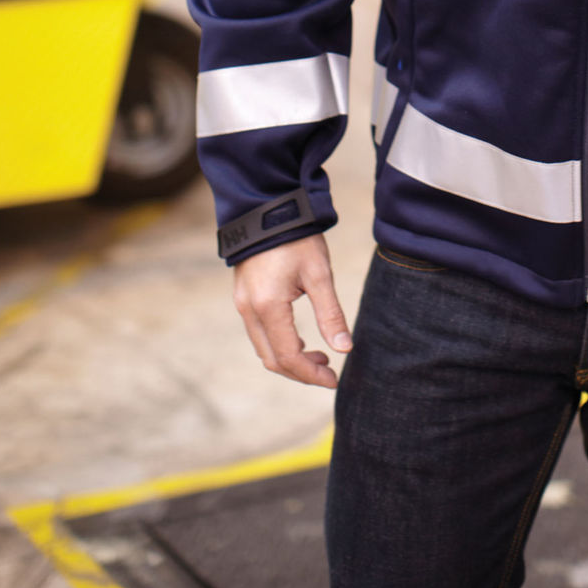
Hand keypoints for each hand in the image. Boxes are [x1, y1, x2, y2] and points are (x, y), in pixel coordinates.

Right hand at [232, 233, 352, 388]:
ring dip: (290, 359)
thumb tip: (345, 349)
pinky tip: (301, 338)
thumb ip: (330, 313)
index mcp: (268, 307)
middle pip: (272, 359)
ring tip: (320, 355)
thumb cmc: (296, 238)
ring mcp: (242, 304)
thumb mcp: (319, 274)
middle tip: (329, 371)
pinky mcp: (243, 297)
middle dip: (301, 371)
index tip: (334, 379)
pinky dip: (279, 343)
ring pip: (263, 348)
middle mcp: (249, 310)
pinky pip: (259, 333)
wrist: (268, 208)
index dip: (311, 374)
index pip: (289, 356)